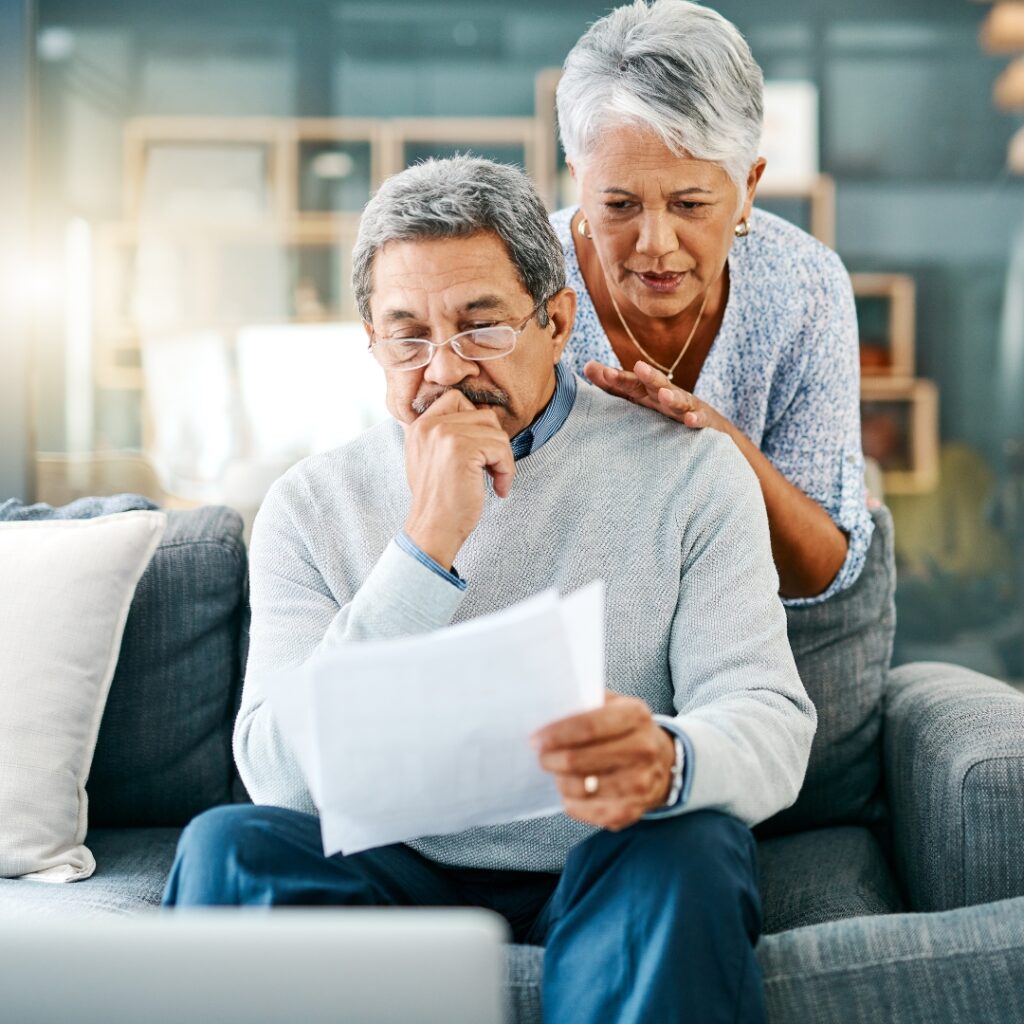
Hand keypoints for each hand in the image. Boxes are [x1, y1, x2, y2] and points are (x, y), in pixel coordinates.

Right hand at [403, 388, 514, 569]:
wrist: (432, 529)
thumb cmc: (439, 500)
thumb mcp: (431, 458)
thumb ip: (445, 435)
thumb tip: (482, 418)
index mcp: (419, 425)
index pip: (457, 399)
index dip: (476, 422)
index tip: (479, 452)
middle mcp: (429, 425)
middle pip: (483, 415)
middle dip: (493, 442)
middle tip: (490, 468)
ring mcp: (444, 434)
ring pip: (495, 431)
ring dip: (502, 458)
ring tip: (494, 480)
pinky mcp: (461, 449)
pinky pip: (500, 448)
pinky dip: (506, 470)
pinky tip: (498, 488)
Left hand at [532, 691, 675, 830]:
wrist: (665, 761)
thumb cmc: (628, 729)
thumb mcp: (615, 705)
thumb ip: (587, 702)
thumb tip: (550, 706)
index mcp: (635, 716)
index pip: (588, 725)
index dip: (557, 734)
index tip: (536, 739)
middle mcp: (643, 749)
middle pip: (581, 760)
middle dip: (552, 759)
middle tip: (541, 757)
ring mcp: (642, 782)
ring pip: (584, 788)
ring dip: (562, 782)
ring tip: (557, 774)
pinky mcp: (635, 809)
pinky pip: (594, 812)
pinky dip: (576, 806)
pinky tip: (570, 796)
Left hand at [584, 359, 729, 433]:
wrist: (709, 429)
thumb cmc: (666, 413)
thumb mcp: (640, 399)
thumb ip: (613, 386)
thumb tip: (587, 365)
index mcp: (648, 394)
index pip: (631, 384)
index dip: (618, 379)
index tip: (602, 372)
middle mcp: (667, 397)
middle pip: (657, 386)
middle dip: (649, 376)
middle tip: (639, 366)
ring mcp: (687, 408)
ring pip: (680, 401)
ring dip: (673, 397)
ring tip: (665, 395)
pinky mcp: (704, 422)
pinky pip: (700, 421)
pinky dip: (696, 419)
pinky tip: (691, 420)